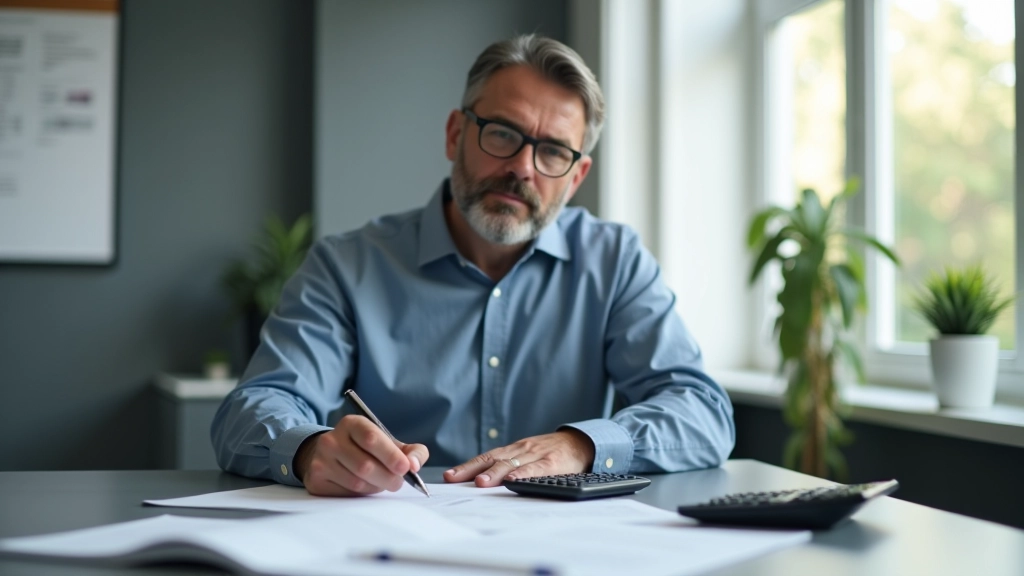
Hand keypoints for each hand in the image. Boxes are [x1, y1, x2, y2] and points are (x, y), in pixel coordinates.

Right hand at [294, 414, 428, 496]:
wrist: (330, 456)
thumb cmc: (366, 449)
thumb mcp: (389, 443)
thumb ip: (411, 451)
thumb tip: (415, 465)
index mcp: (352, 424)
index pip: (372, 438)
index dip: (391, 455)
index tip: (405, 468)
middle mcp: (332, 439)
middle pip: (365, 465)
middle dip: (388, 478)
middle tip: (397, 482)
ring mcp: (321, 460)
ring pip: (357, 482)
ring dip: (375, 487)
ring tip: (379, 482)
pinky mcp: (316, 479)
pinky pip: (345, 493)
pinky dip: (361, 494)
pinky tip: (363, 486)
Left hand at [443, 429, 594, 486]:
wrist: (581, 443)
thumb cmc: (550, 453)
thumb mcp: (526, 456)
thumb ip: (507, 465)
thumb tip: (480, 482)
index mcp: (513, 450)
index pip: (485, 457)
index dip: (466, 466)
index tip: (449, 476)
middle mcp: (521, 450)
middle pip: (492, 459)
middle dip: (472, 469)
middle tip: (455, 478)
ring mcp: (536, 455)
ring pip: (511, 463)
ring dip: (494, 473)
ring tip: (481, 483)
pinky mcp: (553, 462)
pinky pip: (536, 469)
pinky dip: (524, 475)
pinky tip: (514, 481)